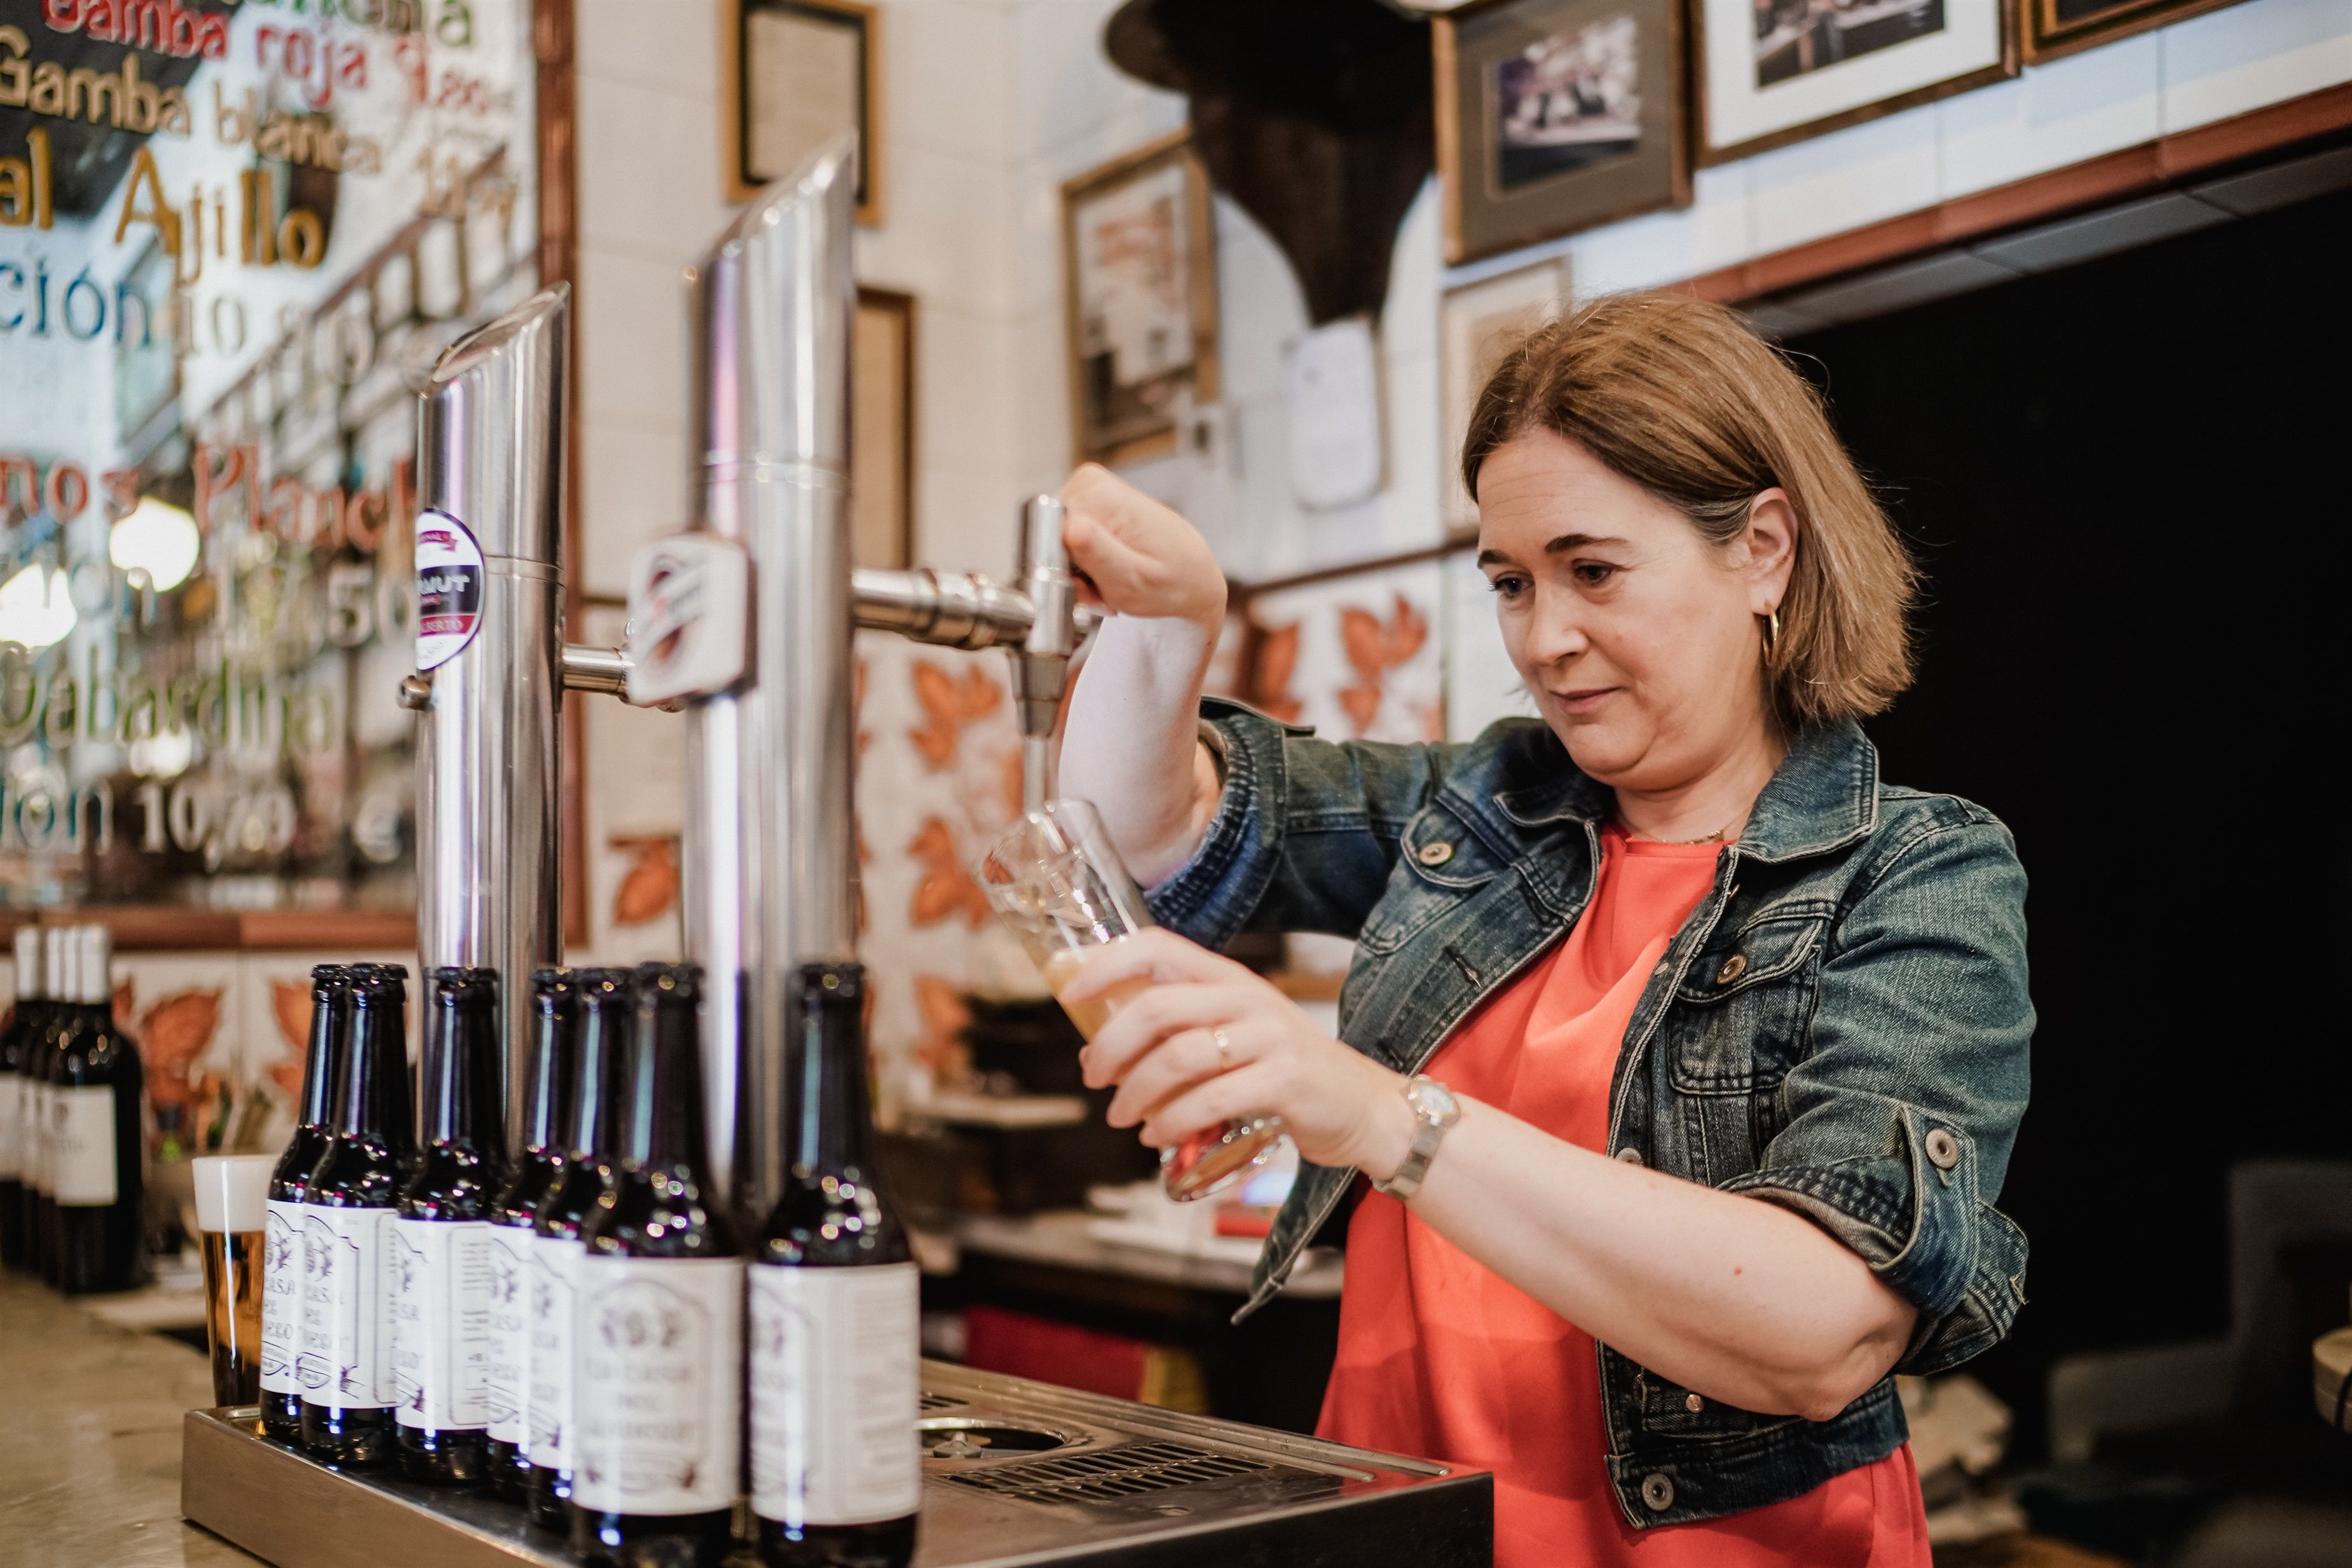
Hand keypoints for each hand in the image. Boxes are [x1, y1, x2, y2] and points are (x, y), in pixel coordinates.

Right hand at [1060, 464, 1226, 636]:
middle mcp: (1090, 485)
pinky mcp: (1088, 507)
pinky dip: (1085, 568)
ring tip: (1111, 584)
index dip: (1063, 571)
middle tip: (1105, 589)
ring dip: (1080, 575)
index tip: (1090, 587)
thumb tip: (1071, 528)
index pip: (1046, 537)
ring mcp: (1089, 494)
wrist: (1192, 577)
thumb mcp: (1135, 579)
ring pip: (1057, 546)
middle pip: (1050, 540)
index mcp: (1099, 494)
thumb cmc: (1173, 582)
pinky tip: (1109, 573)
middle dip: (1073, 575)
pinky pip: (1067, 544)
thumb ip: (1099, 555)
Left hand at [1064, 928, 1412, 1177]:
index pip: (1157, 947)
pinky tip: (1156, 1136)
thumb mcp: (1234, 1032)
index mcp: (1227, 977)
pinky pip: (1209, 1099)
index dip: (1106, 965)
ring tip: (1120, 1116)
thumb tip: (1101, 1046)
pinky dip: (1171, 1122)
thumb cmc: (1282, 1072)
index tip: (1070, 995)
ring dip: (1135, 1092)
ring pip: (1178, 1056)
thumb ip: (1180, 1029)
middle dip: (1111, 1044)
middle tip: (1092, 1077)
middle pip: (1158, 1006)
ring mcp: (1269, 1037)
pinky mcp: (1283, 1081)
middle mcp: (1247, 997)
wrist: (1361, 1106)